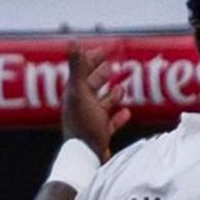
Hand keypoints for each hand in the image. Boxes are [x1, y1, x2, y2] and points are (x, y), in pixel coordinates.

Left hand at [63, 45, 130, 160]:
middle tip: (110, 64)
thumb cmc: (83, 124)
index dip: (93, 58)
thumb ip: (78, 68)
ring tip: (120, 87)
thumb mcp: (80, 92)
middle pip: (91, 86)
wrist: (85, 158)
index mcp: (75, 94)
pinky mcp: (99, 135)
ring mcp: (90, 121)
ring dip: (110, 95)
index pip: (83, 71)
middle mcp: (81, 107)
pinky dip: (118, 116)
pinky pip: (110, 123)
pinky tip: (126, 112)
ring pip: (101, 103)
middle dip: (101, 74)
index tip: (104, 48)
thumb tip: (73, 42)